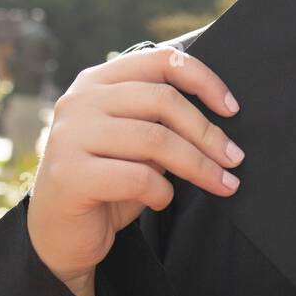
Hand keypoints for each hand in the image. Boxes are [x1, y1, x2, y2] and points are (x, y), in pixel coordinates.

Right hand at [26, 44, 244, 295]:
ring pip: (156, 140)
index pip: (161, 61)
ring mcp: (71, 135)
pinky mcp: (69, 174)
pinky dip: (162, 191)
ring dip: (198, 166)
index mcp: (99, 81)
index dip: (204, 80)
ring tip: (222, 185)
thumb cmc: (108, 181)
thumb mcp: (137, 143)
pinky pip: (137, 177)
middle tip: (235, 160)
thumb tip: (223, 120)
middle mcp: (81, 100)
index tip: (232, 109)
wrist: (60, 234)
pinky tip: (163, 199)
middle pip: (163, 101)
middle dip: (208, 133)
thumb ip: (162, 122)